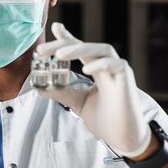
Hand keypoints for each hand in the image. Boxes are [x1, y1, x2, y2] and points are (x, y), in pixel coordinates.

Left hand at [36, 22, 150, 157]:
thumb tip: (40, 88)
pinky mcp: (127, 79)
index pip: (81, 48)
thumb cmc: (105, 120)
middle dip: (64, 44)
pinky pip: (116, 65)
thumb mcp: (78, 103)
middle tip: (42, 50)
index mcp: (97, 70)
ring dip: (80, 49)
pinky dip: (101, 64)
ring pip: (101, 50)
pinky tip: (86, 69)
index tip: (53, 28)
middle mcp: (107, 66)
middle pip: (86, 46)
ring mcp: (118, 71)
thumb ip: (62, 92)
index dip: (68, 37)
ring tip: (60, 54)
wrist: (124, 139)